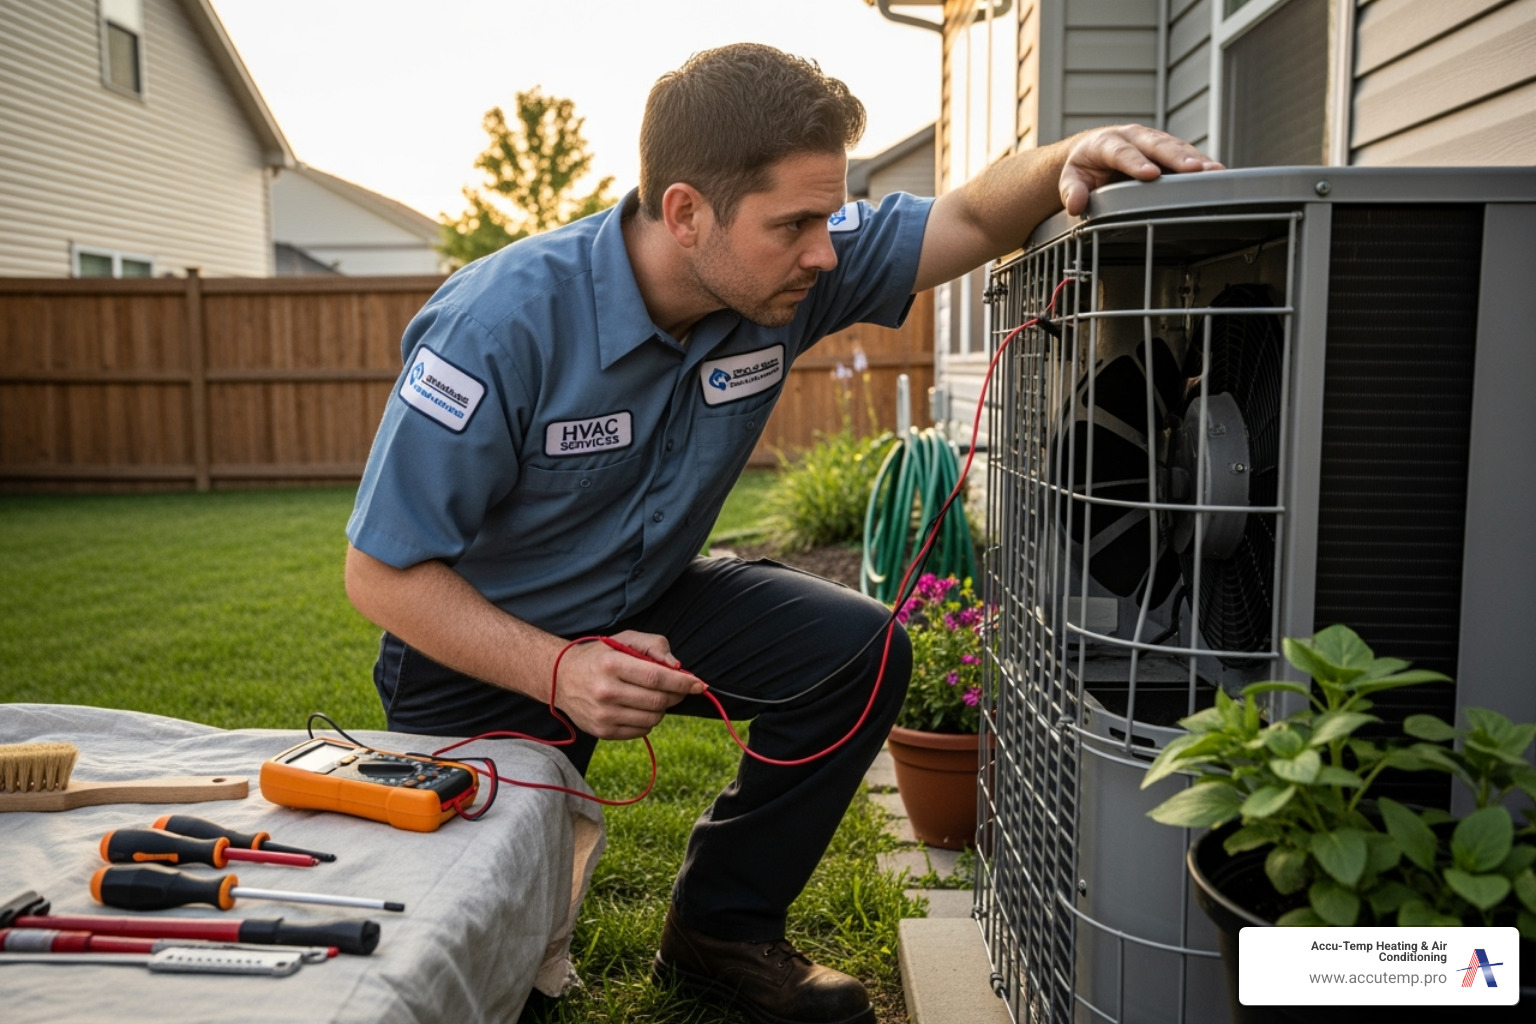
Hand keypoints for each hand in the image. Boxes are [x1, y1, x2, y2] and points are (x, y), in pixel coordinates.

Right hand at [552, 630, 703, 739]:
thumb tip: (677, 666)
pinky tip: (637, 707)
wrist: (561, 678)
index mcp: (611, 664)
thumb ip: (654, 645)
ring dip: (661, 708)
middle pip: (658, 701)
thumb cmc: (599, 656)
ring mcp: (603, 715)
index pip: (657, 678)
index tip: (699, 684)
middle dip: (676, 695)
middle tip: (677, 688)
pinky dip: (647, 721)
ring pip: (653, 719)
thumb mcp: (624, 639)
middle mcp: (606, 691)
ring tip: (651, 696)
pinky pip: (641, 732)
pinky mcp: (602, 732)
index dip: (682, 682)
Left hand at [1059, 124, 1222, 215]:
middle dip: (1175, 158)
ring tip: (1215, 172)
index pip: (1122, 152)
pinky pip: (1185, 154)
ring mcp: (1152, 140)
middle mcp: (1133, 136)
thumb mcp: (1072, 177)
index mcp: (1107, 142)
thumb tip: (1076, 205)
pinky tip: (1218, 174)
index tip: (1150, 174)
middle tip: (1193, 169)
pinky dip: (1201, 163)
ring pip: (1175, 147)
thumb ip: (1071, 190)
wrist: (1093, 150)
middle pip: (1156, 146)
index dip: (1136, 162)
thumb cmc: (1083, 166)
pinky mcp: (1166, 148)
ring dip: (1196, 159)